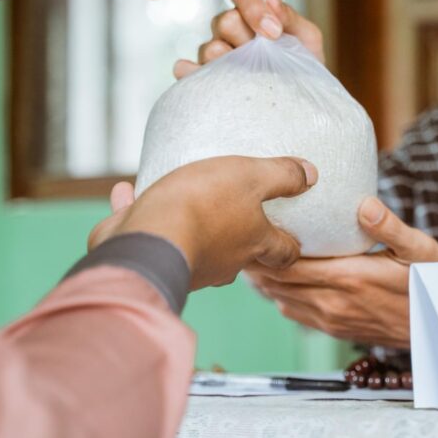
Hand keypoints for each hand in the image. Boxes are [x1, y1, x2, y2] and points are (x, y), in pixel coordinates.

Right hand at [88, 156, 316, 289]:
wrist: (147, 238)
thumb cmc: (204, 206)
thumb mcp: (251, 177)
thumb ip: (281, 176)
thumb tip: (311, 174)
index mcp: (251, 244)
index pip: (283, 253)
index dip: (291, 246)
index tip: (294, 239)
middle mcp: (222, 262)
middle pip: (239, 254)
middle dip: (241, 238)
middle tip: (241, 217)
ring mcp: (184, 263)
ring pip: (193, 244)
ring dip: (188, 224)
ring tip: (182, 199)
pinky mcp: (146, 255)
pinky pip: (145, 229)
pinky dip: (139, 211)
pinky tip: (126, 190)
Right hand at [173, 0, 323, 78]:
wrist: (302, 104)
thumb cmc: (305, 67)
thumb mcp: (307, 39)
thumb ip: (290, 16)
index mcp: (254, 15)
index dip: (254, 7)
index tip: (274, 32)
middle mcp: (231, 32)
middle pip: (224, 21)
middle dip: (246, 36)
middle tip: (265, 56)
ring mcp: (216, 56)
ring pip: (210, 49)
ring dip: (231, 62)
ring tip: (249, 78)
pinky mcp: (206, 80)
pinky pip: (189, 72)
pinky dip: (192, 74)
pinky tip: (203, 81)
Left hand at [244, 197, 437, 347]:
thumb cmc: (431, 283)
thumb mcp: (419, 249)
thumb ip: (389, 227)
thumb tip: (363, 204)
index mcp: (349, 277)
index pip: (290, 264)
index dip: (262, 248)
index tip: (246, 225)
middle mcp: (334, 302)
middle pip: (277, 283)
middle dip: (255, 261)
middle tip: (237, 235)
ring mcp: (333, 320)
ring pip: (281, 300)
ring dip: (264, 280)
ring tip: (249, 254)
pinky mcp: (336, 330)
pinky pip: (296, 314)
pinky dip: (280, 296)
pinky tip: (276, 281)